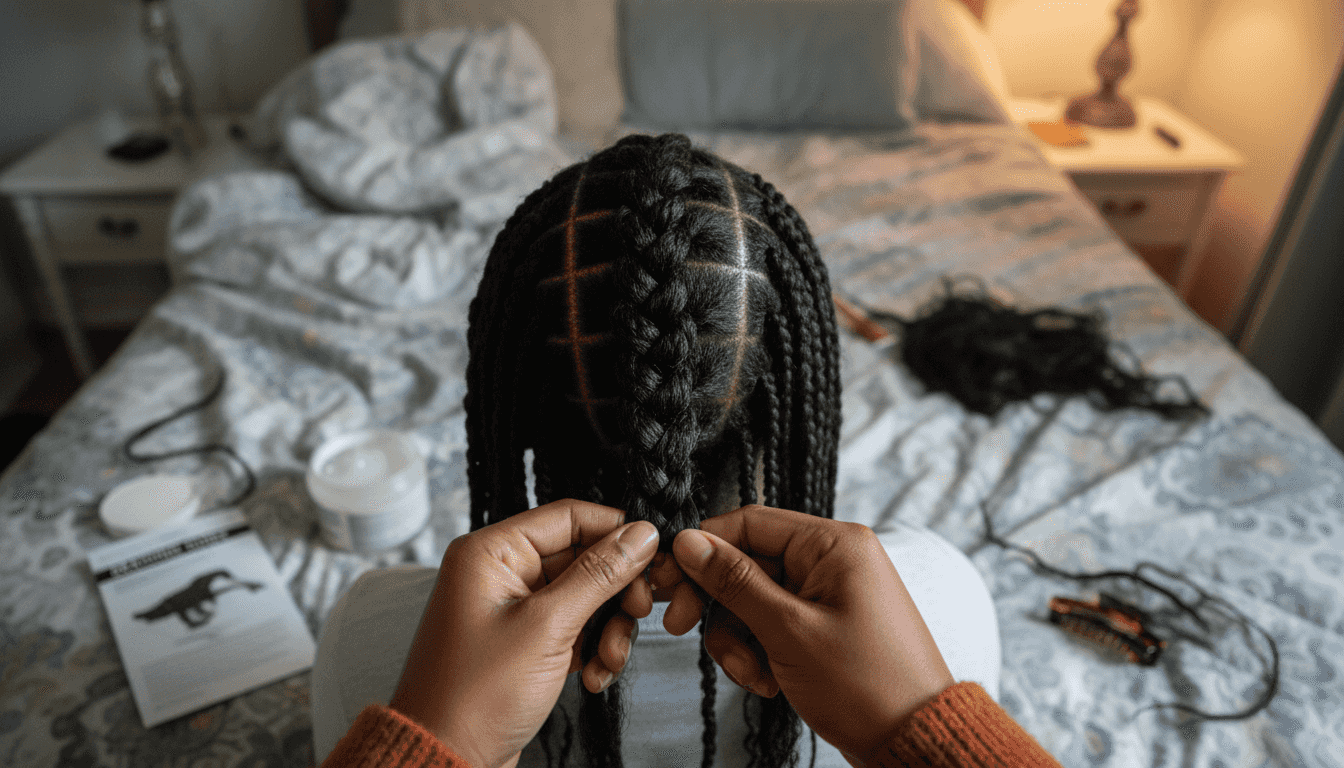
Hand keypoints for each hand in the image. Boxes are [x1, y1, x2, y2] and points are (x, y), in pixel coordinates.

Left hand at [389, 500, 659, 767]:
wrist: (447, 758)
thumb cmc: (474, 695)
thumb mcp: (547, 628)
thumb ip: (598, 575)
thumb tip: (641, 534)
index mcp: (492, 552)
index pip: (570, 516)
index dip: (616, 533)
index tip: (653, 556)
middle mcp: (503, 572)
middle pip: (584, 557)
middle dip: (616, 592)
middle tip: (637, 614)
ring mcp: (516, 608)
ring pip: (587, 597)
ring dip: (609, 628)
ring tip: (608, 660)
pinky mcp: (528, 641)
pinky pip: (577, 628)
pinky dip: (593, 649)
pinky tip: (593, 677)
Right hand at [663, 505, 953, 765]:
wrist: (915, 741)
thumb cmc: (867, 685)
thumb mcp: (788, 629)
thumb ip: (734, 582)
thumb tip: (689, 541)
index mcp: (833, 543)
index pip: (748, 522)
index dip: (702, 548)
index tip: (668, 580)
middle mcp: (831, 560)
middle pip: (746, 563)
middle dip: (716, 604)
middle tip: (681, 628)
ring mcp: (827, 595)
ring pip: (753, 600)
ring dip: (738, 639)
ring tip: (752, 673)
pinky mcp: (823, 626)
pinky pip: (772, 625)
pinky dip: (760, 653)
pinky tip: (769, 682)